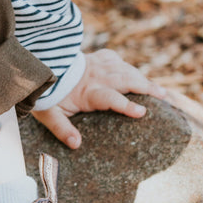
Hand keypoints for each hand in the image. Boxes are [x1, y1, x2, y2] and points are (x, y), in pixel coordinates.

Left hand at [31, 49, 166, 149]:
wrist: (39, 67)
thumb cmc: (45, 94)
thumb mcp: (48, 114)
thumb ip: (62, 129)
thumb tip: (76, 144)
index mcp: (86, 92)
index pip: (110, 97)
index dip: (126, 105)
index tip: (142, 112)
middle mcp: (95, 76)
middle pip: (125, 80)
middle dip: (146, 88)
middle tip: (164, 98)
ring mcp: (97, 65)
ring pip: (125, 69)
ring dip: (142, 79)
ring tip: (159, 91)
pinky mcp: (95, 58)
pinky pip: (115, 59)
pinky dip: (126, 66)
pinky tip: (134, 74)